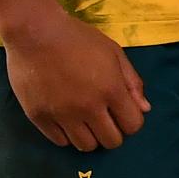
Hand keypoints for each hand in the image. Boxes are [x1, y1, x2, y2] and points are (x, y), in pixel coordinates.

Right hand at [2, 11, 148, 150]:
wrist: (34, 31)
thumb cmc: (77, 38)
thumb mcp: (113, 53)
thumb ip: (132, 82)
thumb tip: (144, 109)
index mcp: (111, 90)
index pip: (133, 126)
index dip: (131, 122)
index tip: (122, 113)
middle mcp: (88, 107)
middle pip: (111, 141)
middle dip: (113, 132)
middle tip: (105, 119)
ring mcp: (61, 114)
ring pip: (85, 146)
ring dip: (90, 136)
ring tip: (85, 121)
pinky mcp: (38, 116)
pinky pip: (59, 141)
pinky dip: (67, 135)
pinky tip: (67, 120)